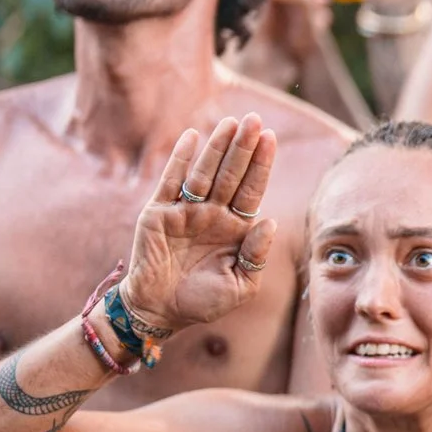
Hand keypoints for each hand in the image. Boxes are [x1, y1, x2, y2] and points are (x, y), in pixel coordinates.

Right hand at [119, 116, 278, 335]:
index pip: (252, 189)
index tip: (271, 138)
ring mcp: (186, 210)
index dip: (261, 165)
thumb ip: (256, 255)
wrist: (161, 310)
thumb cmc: (203, 301)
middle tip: (256, 120)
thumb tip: (269, 221)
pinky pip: (172, 180)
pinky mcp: (160, 212)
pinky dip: (181, 159)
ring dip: (217, 147)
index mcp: (236, 228)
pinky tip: (192, 136)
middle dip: (244, 147)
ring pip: (205, 172)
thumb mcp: (241, 285)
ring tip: (231, 122)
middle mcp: (213, 213)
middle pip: (231, 174)